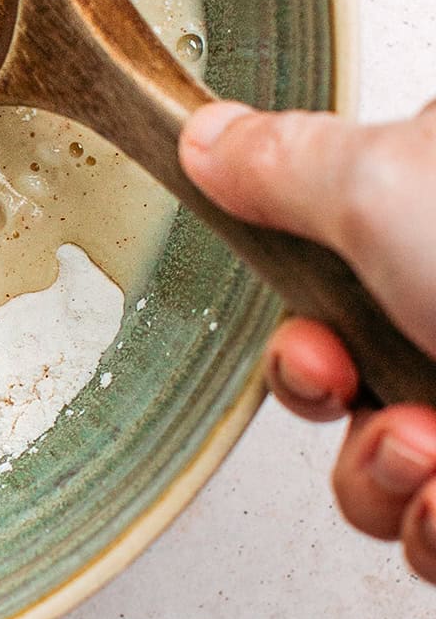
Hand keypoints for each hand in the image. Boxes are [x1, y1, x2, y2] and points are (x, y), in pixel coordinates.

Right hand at [181, 101, 435, 581]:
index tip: (314, 337)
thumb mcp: (381, 183)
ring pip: (385, 482)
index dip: (305, 330)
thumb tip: (205, 136)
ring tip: (432, 453)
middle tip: (362, 391)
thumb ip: (279, 162)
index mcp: (434, 230)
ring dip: (384, 483)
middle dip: (338, 414)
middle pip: (347, 395)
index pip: (335, 291)